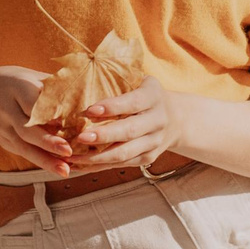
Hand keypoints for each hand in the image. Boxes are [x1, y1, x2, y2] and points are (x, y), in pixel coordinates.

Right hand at [0, 65, 81, 174]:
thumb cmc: (16, 81)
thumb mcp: (32, 76)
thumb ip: (55, 87)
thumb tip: (88, 98)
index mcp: (17, 87)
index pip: (33, 102)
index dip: (50, 113)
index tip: (68, 121)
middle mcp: (7, 109)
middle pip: (26, 128)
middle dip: (47, 142)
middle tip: (68, 150)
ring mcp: (3, 128)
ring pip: (24, 146)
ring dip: (45, 160)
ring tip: (65, 170)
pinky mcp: (4, 142)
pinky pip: (24, 153)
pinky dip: (42, 162)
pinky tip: (59, 169)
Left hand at [68, 76, 191, 169]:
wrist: (176, 118)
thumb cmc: (144, 95)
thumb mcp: (139, 82)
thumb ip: (117, 82)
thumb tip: (79, 81)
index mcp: (153, 96)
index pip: (133, 102)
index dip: (112, 107)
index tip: (89, 110)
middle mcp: (157, 120)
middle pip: (129, 131)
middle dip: (103, 136)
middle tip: (80, 137)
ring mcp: (154, 142)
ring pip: (125, 153)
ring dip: (97, 157)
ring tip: (73, 157)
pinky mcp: (148, 158)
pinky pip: (122, 164)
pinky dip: (99, 166)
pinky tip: (80, 165)